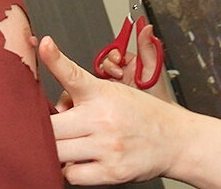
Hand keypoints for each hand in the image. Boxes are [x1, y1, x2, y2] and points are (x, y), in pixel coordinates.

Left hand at [39, 36, 188, 185]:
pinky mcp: (112, 172)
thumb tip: (55, 110)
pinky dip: (70, 170)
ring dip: (57, 149)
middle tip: (56, 128)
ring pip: (57, 152)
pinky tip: (80, 160)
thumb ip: (80, 97)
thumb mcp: (113, 92)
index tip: (44, 45)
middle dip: (46, 128)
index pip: (73, 74)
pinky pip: (72, 175)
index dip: (55, 59)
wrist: (176, 140)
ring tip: (70, 143)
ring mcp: (107, 147)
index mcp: (101, 94)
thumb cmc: (141, 114)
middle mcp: (102, 119)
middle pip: (51, 126)